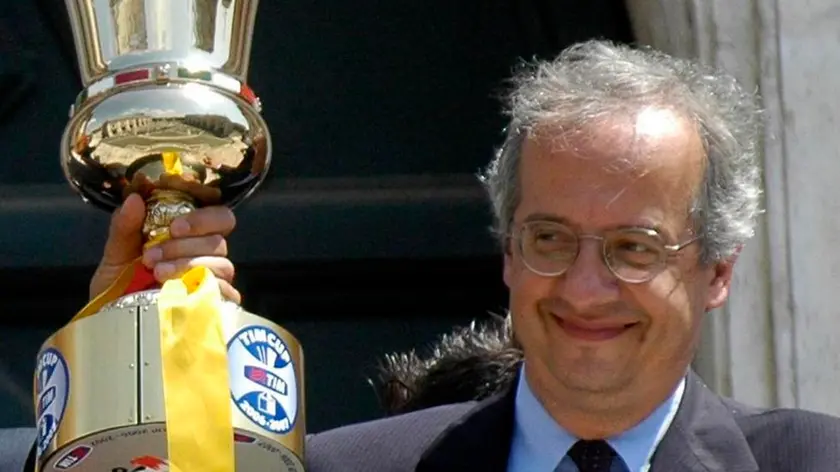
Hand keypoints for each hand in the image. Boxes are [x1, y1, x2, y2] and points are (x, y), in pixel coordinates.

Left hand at [90, 193, 240, 303]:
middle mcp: (207, 256)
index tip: (174, 227)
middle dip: (186, 245)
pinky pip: (225, 293)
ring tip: (157, 274)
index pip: (220, 218)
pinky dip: (202, 289)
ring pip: (221, 265)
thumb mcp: (115, 254)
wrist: (114, 325)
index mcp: (190, 237)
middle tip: (153, 256)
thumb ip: (124, 226)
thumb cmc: (118, 287)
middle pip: (219, 241)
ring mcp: (213, 282)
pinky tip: (178, 292)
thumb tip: (134, 198)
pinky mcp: (216, 306)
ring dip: (188, 265)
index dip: (203, 218)